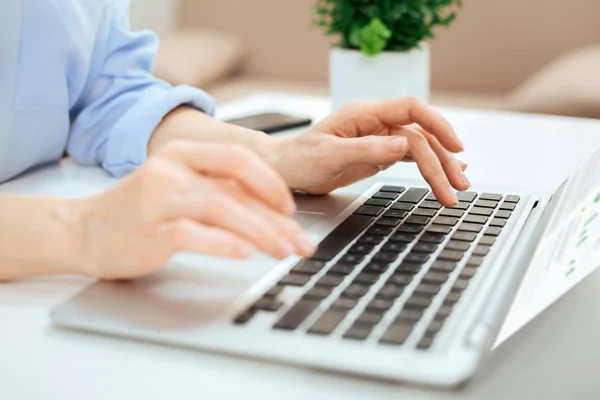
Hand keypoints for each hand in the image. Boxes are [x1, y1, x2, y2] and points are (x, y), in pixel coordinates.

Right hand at [76, 141, 314, 279]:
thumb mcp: (180, 188)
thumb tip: (271, 210)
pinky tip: (245, 253)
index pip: (238, 158)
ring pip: (221, 208)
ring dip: (260, 231)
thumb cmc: (139, 212)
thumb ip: (218, 191)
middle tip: (301, 243)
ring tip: (283, 251)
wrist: (82, 230)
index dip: (271, 182)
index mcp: (183, 154)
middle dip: (277, 218)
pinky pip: (193, 234)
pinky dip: (223, 244)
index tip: (292, 209)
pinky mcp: (150, 230)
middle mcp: (172, 170)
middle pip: (236, 188)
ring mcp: (159, 198)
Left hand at [269, 98, 469, 205]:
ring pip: (420, 148)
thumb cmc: (299, 159)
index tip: (455, 147)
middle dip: (442, 160)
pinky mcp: (379, 153)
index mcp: (364, 114)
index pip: (411, 109)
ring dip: (440, 167)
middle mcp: (375, 122)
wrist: (284, 170)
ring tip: (457, 189)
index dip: (437, 124)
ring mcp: (379, 138)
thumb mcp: (329, 156)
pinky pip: (411, 157)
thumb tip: (403, 144)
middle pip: (420, 135)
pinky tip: (444, 176)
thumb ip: (366, 149)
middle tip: (458, 186)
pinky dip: (429, 167)